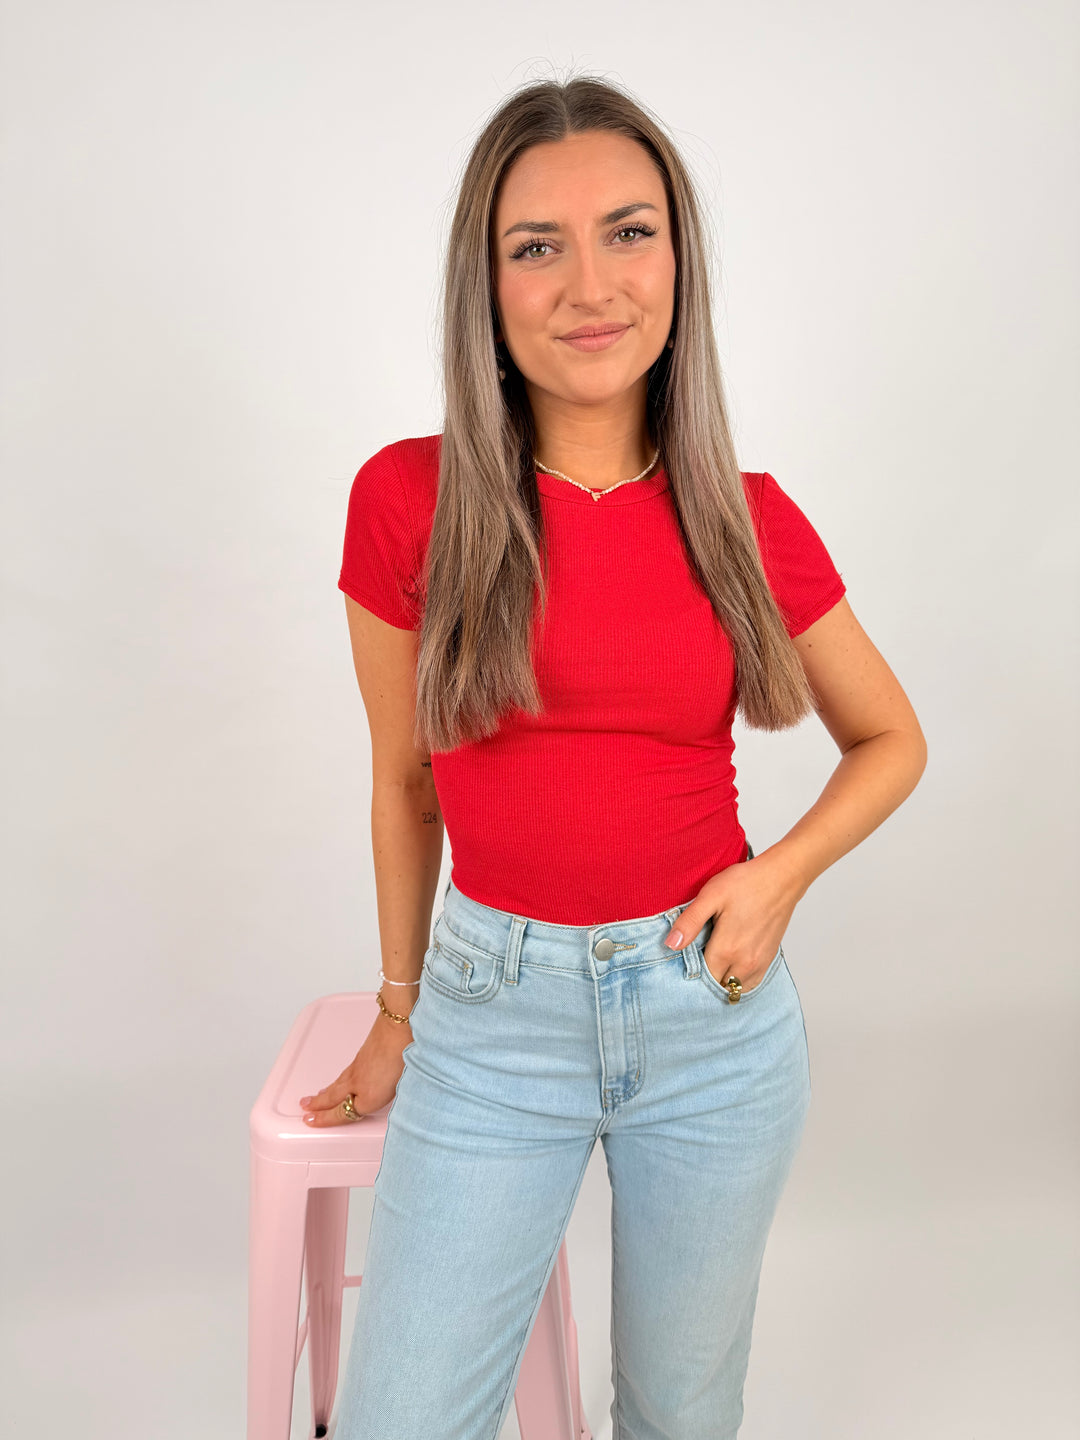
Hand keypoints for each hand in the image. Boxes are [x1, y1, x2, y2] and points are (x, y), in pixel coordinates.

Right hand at [299, 999, 415, 1126]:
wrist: (397, 1026)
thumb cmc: (404, 1055)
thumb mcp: (403, 1086)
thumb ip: (391, 1097)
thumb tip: (384, 1100)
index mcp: (369, 1097)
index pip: (342, 1113)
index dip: (326, 1119)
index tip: (312, 1121)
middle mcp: (358, 1084)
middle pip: (332, 1098)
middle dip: (318, 1105)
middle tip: (305, 1108)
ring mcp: (357, 1068)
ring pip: (336, 1085)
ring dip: (323, 1093)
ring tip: (315, 1098)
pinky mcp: (360, 1056)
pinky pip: (343, 1074)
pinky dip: (335, 1081)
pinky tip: (337, 1081)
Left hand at [665, 847, 807, 992]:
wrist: (781, 878)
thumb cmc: (746, 883)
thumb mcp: (710, 896)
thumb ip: (690, 922)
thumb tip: (671, 944)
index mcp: (726, 950)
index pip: (701, 976)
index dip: (691, 969)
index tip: (687, 955)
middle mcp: (744, 963)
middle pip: (717, 984)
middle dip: (705, 976)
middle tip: (699, 954)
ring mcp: (759, 964)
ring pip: (734, 988)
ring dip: (722, 979)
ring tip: (714, 959)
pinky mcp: (769, 959)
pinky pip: (750, 983)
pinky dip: (739, 979)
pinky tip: (731, 963)